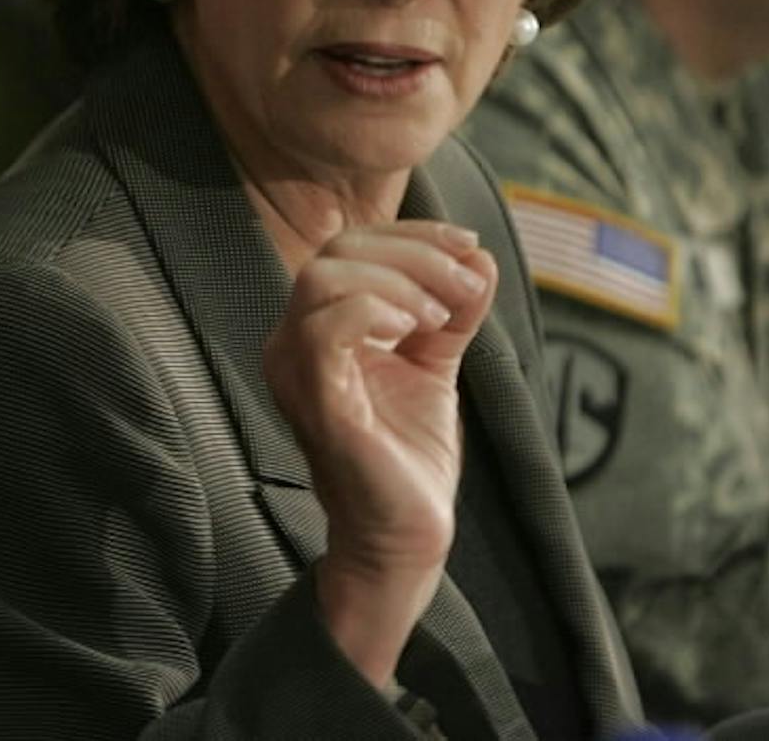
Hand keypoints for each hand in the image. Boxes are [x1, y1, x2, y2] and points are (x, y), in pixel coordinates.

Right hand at [261, 221, 496, 683]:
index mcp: (314, 327)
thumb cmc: (408, 453)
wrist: (406, 533)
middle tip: (464, 284)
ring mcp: (296, 371)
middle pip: (335, 252)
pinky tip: (416, 331)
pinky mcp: (315, 401)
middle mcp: (291, 342)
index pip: (347, 248)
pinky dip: (375, 312)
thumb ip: (451, 310)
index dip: (411, 236)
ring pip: (324, 279)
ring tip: (442, 313)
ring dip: (399, 280)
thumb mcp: (435, 361)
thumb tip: (478, 258)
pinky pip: (325, 329)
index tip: (469, 246)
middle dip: (413, 254)